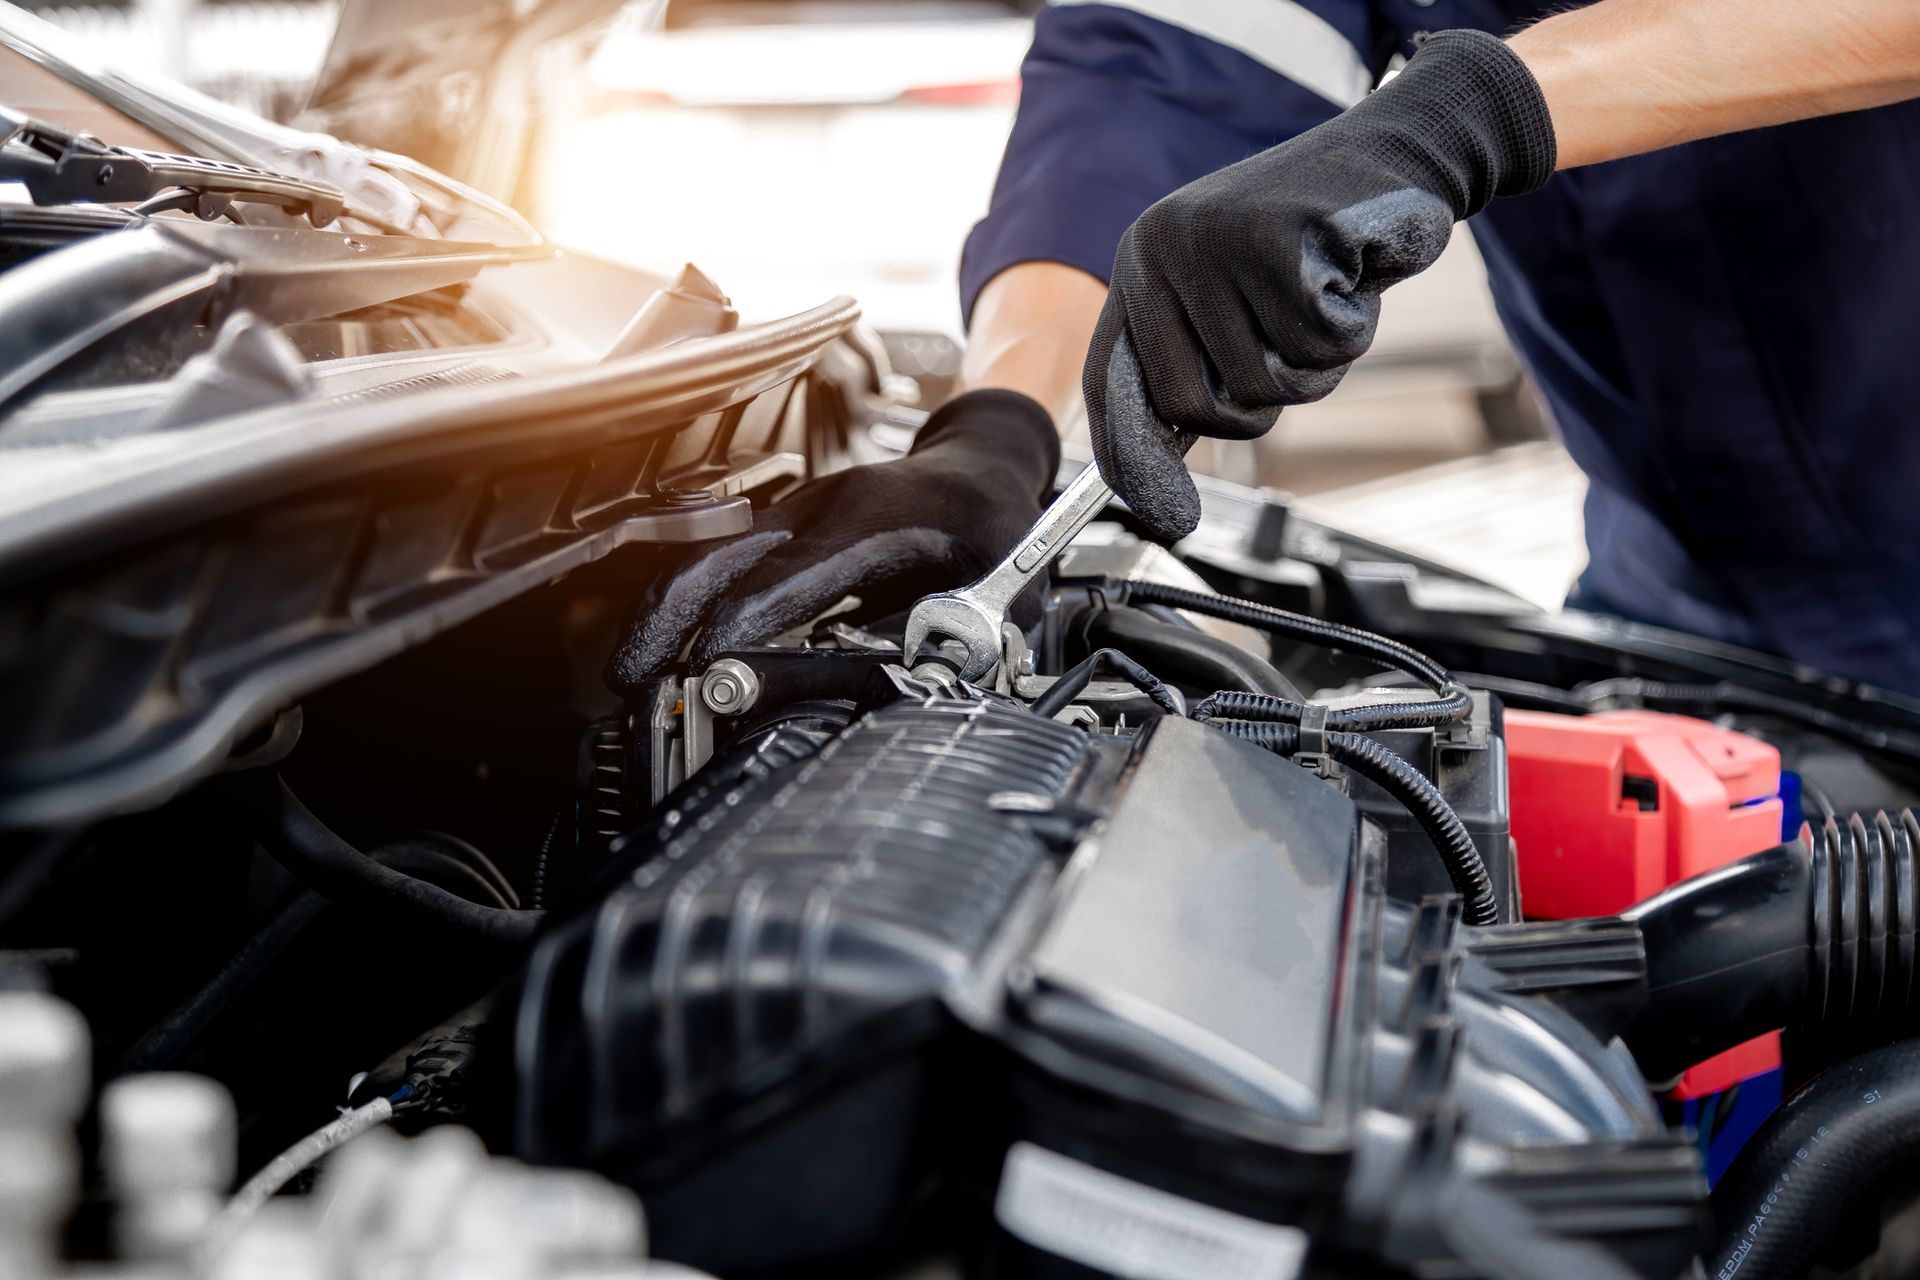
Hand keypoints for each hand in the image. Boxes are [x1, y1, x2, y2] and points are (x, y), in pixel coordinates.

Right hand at [608, 389, 1059, 691]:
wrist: (982, 468)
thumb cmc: (991, 528)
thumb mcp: (1001, 589)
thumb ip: (957, 642)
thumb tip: (908, 688)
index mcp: (873, 523)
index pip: (783, 580)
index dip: (737, 633)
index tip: (710, 681)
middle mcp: (819, 509)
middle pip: (715, 559)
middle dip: (666, 624)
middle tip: (631, 686)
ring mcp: (793, 512)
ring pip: (703, 557)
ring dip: (662, 615)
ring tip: (631, 675)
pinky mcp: (782, 526)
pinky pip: (716, 559)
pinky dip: (683, 602)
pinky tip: (667, 646)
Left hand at [1082, 29, 1555, 541]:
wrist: (1395, 153)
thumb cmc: (1314, 243)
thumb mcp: (1234, 295)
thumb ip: (1192, 360)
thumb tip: (1153, 462)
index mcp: (1139, 264)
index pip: (1113, 382)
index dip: (1131, 455)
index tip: (1165, 514)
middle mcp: (1160, 248)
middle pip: (1196, 405)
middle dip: (1261, 401)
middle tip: (1295, 343)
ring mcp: (1215, 240)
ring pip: (1268, 381)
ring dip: (1317, 359)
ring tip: (1326, 294)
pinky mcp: (1278, 236)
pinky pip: (1318, 343)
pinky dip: (1352, 324)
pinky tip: (1351, 273)